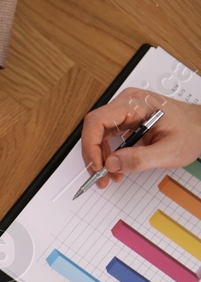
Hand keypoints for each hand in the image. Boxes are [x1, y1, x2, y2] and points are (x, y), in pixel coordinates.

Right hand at [81, 87, 200, 185]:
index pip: (97, 121)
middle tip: (102, 177)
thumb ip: (139, 159)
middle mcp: (126, 104)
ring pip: (98, 136)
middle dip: (95, 157)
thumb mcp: (168, 151)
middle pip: (94, 130)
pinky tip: (117, 167)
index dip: (92, 146)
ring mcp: (125, 111)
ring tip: (111, 175)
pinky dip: (109, 155)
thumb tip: (111, 164)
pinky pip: (108, 137)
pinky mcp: (126, 120)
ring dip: (101, 158)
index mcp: (135, 104)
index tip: (98, 167)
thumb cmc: (192, 132)